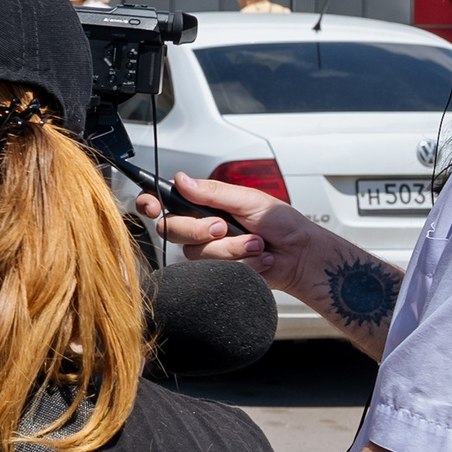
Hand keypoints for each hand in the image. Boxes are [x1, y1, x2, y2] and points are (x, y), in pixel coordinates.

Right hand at [136, 171, 326, 294]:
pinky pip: (216, 270)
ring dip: (232, 248)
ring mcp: (209, 250)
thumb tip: (182, 180)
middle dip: (200, 229)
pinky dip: (243, 263)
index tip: (152, 206)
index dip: (150, 204)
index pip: (165, 201)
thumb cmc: (282, 223)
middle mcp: (201, 226)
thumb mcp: (249, 199)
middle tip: (224, 225)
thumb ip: (213, 192)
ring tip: (256, 243)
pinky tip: (257, 258)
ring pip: (195, 253)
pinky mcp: (218, 271)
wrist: (301, 255)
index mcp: (204, 203)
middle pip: (171, 229)